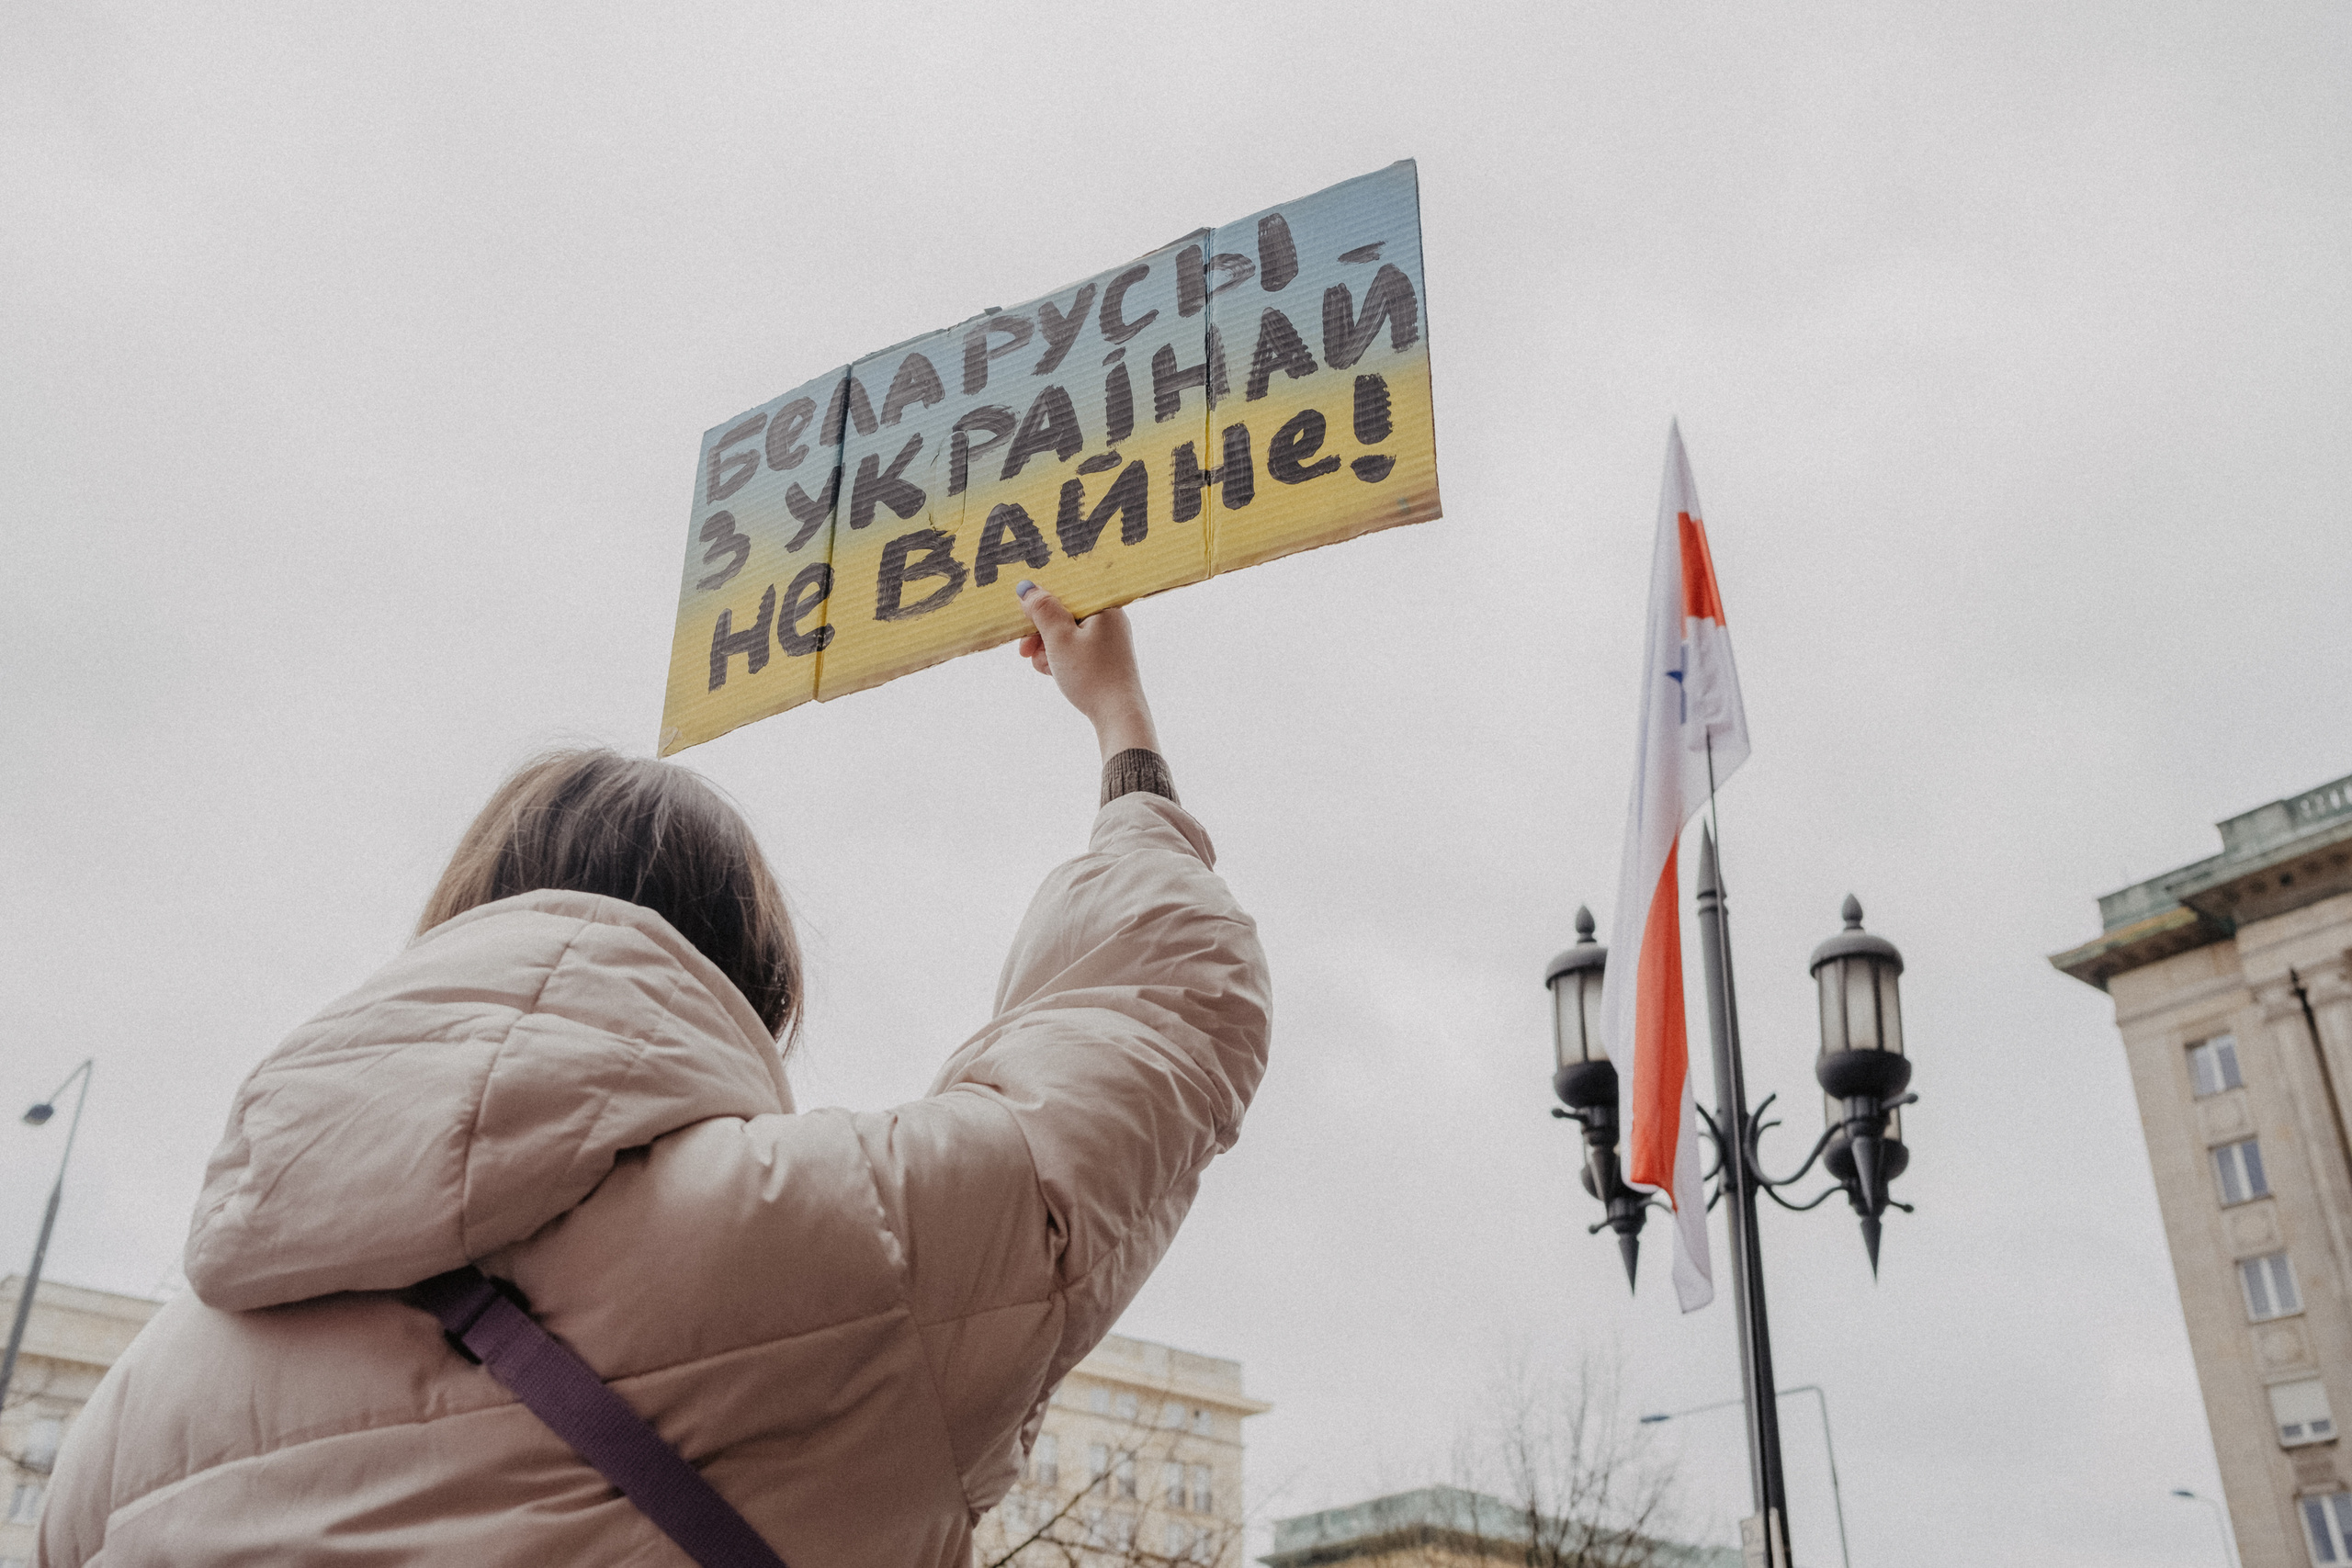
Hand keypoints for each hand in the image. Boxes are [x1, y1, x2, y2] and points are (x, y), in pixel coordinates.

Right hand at [1013, 581, 1159, 761]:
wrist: (1117, 716)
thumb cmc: (1091, 674)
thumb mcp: (1059, 638)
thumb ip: (1042, 609)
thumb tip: (1027, 586)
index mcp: (1104, 606)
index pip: (1067, 591)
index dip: (1042, 603)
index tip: (1024, 619)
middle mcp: (1110, 620)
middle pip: (1065, 615)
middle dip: (1041, 632)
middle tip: (1024, 650)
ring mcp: (1109, 641)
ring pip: (1068, 635)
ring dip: (1047, 648)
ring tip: (1042, 666)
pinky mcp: (1105, 660)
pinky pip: (1076, 651)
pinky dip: (1060, 659)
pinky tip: (1051, 673)